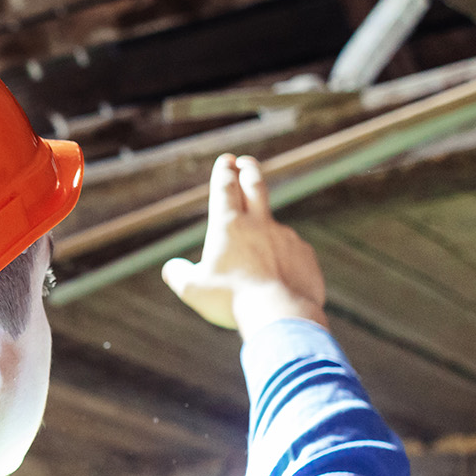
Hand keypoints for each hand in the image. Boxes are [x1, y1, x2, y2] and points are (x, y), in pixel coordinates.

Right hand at [162, 154, 327, 337]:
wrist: (280, 314)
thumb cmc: (232, 301)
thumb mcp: (193, 290)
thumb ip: (178, 275)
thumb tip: (172, 268)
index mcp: (228, 226)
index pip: (225, 187)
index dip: (224, 171)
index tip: (226, 161)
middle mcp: (258, 224)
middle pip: (255, 186)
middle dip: (249, 170)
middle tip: (246, 162)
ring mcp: (285, 237)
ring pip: (273, 226)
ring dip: (265, 231)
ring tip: (258, 257)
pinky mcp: (304, 254)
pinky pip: (292, 251)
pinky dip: (284, 258)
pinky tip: (279, 278)